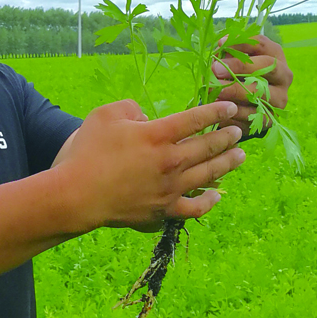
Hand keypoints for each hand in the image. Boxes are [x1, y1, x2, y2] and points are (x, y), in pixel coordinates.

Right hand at [52, 98, 246, 232]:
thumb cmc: (87, 152)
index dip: (216, 111)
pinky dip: (209, 202)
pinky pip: (195, 208)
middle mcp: (171, 161)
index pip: (196, 119)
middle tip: (238, 131)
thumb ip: (130, 108)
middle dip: (227, 136)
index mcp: (158, 135)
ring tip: (240, 156)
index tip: (229, 107)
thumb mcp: (104, 115)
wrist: (76, 195)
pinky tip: (216, 196)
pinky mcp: (163, 210)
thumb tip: (146, 118)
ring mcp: (170, 188)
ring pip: (209, 174)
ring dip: (228, 164)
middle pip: (208, 146)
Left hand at [213, 35, 291, 134]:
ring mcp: (280, 99)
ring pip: (260, 93)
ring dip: (234, 91)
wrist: (247, 105)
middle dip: (240, 66)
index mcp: (276, 55)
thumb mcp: (235, 59)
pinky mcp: (271, 119)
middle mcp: (284, 76)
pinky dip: (234, 111)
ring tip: (213, 89)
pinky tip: (218, 107)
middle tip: (215, 69)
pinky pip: (253, 115)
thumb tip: (222, 44)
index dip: (241, 43)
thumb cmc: (239, 75)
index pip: (262, 43)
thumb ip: (230, 51)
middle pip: (267, 66)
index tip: (220, 44)